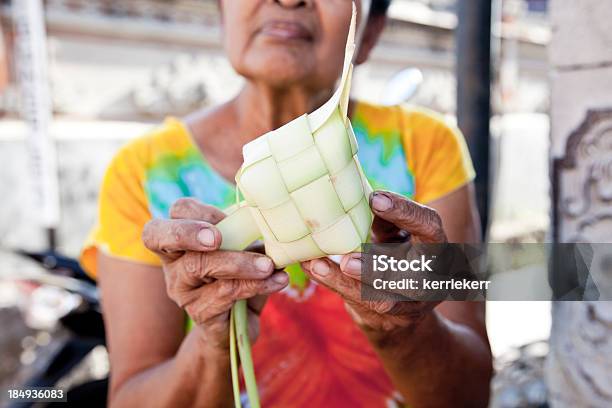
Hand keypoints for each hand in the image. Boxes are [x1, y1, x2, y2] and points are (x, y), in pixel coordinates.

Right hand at [142, 198, 288, 351]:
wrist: (240, 324)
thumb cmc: (241, 276)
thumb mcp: (245, 251)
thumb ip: (248, 235)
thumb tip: (266, 220)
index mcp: (182, 238)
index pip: (173, 213)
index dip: (194, 212)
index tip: (225, 217)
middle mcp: (172, 263)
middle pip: (158, 237)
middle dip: (187, 232)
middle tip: (216, 238)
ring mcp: (182, 289)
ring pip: (199, 266)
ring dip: (239, 263)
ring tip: (269, 264)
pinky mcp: (198, 312)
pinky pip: (225, 293)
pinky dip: (255, 284)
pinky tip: (277, 280)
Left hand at [301, 191, 446, 332]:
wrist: (404, 304)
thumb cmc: (397, 254)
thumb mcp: (396, 234)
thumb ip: (385, 220)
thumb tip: (361, 198)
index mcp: (437, 248)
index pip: (430, 227)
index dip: (405, 212)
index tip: (374, 198)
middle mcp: (432, 279)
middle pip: (411, 277)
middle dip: (376, 268)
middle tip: (347, 259)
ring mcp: (413, 305)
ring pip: (382, 299)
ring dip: (347, 283)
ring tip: (318, 266)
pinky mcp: (389, 321)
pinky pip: (361, 306)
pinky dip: (334, 286)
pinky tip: (314, 270)